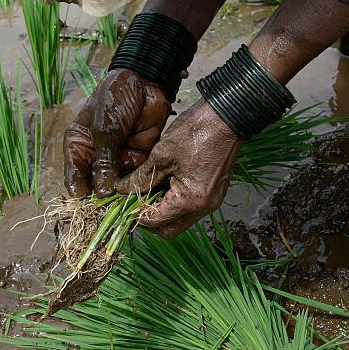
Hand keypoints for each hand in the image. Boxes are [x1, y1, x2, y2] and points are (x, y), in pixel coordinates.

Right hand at [63, 69, 171, 197]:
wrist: (145, 82)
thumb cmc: (116, 99)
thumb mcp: (105, 128)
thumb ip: (104, 160)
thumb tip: (101, 192)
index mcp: (79, 146)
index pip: (75, 176)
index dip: (80, 191)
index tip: (86, 202)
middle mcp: (96, 156)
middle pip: (96, 185)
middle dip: (102, 196)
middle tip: (108, 207)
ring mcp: (118, 159)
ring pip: (117, 185)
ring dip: (122, 192)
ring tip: (126, 198)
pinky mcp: (138, 158)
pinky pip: (137, 177)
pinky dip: (140, 183)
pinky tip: (143, 190)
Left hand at [116, 101, 242, 237]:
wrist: (226, 119)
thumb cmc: (195, 134)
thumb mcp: (162, 155)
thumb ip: (141, 178)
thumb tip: (122, 190)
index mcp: (189, 201)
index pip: (155, 222)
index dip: (136, 215)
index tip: (123, 203)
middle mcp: (203, 208)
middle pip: (169, 230)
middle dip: (149, 220)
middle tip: (134, 203)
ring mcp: (211, 202)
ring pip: (180, 221)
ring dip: (162, 212)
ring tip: (149, 192)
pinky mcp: (214, 194)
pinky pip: (190, 209)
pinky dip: (175, 203)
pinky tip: (165, 186)